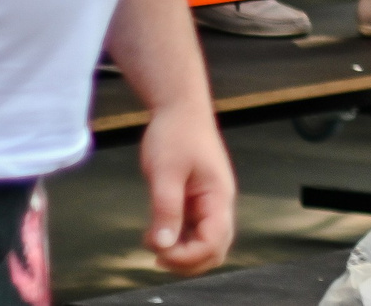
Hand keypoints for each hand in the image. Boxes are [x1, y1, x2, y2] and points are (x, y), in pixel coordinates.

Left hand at [139, 98, 235, 275]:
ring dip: (180, 252)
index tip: (158, 251)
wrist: (180, 109)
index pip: (214, 243)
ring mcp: (209, 203)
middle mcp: (219, 204)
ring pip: (204, 244)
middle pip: (215, 250)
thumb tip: (162, 245)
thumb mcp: (165, 173)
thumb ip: (166, 210)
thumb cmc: (176, 134)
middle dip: (187, 261)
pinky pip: (193, 231)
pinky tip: (155, 232)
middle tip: (156, 254)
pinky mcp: (198, 201)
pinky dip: (176, 240)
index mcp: (219, 196)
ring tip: (152, 241)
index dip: (187, 256)